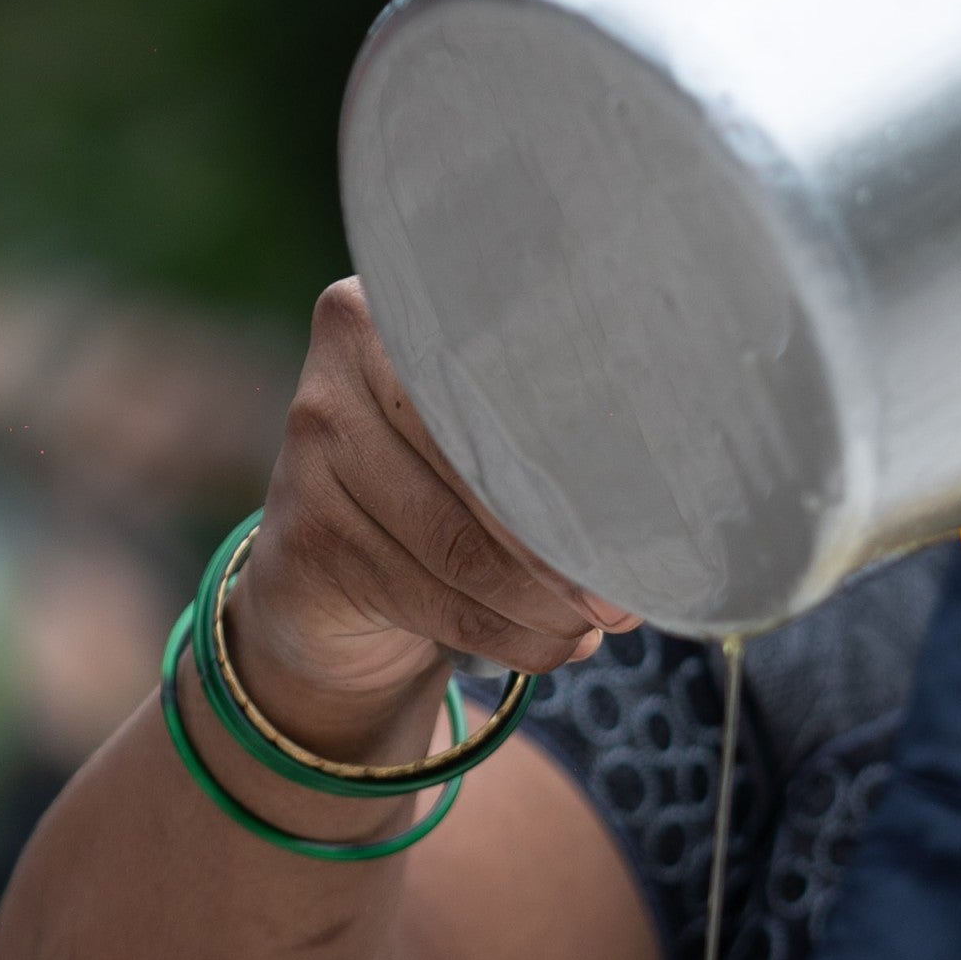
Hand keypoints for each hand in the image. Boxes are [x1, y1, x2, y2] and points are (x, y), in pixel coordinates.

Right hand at [227, 281, 629, 750]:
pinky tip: (549, 645)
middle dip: (570, 549)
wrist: (322, 579)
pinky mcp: (306, 546)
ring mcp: (310, 460)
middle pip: (485, 471)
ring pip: (463, 551)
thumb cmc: (440, 489)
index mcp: (395, 314)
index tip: (646, 524)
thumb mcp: (481, 436)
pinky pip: (435, 603)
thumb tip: (654, 511)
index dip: (581, 465)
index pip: (504, 390)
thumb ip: (545, 434)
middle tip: (628, 596)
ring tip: (594, 628)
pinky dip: (509, 637)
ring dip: (547, 607)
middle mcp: (340, 375)